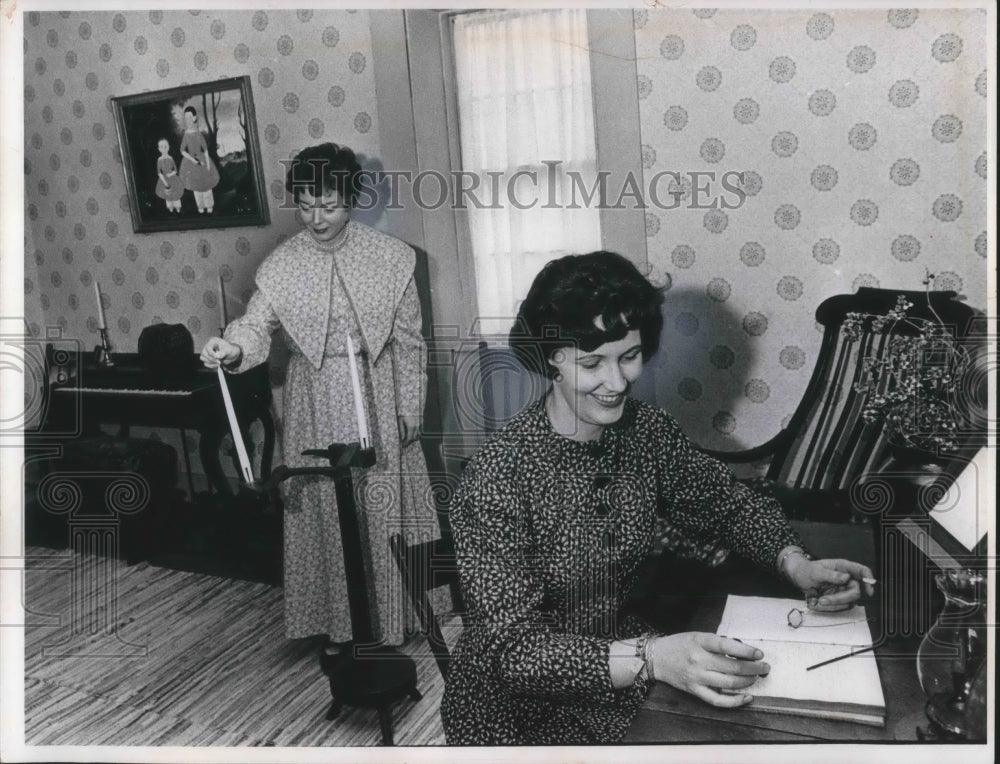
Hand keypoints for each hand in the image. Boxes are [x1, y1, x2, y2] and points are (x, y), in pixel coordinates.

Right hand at [200, 337, 240, 368]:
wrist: (230, 354)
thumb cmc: (228, 349)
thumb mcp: (228, 349)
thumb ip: (223, 352)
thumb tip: (217, 356)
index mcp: (212, 341)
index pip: (208, 347)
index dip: (211, 353)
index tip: (216, 357)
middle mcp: (207, 346)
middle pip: (204, 353)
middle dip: (211, 359)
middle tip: (219, 362)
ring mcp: (206, 352)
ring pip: (202, 358)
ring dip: (210, 362)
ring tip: (219, 363)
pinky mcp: (206, 358)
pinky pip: (205, 363)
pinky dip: (211, 366)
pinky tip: (217, 365)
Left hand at [398, 415, 421, 445]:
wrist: (410, 404)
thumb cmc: (404, 412)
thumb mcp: (400, 421)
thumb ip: (402, 430)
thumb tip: (402, 438)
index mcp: (411, 426)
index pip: (409, 439)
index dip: (406, 443)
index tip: (402, 446)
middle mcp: (417, 426)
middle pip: (414, 438)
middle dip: (409, 441)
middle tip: (404, 442)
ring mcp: (420, 424)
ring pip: (418, 435)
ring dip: (413, 437)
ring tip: (407, 437)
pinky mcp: (421, 421)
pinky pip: (419, 430)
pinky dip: (416, 432)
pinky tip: (411, 431)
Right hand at [648, 632, 769, 707]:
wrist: (657, 658)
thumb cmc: (680, 645)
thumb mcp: (698, 636)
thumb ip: (718, 643)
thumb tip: (744, 652)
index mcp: (700, 642)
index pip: (727, 646)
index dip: (746, 651)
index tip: (759, 654)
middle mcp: (698, 660)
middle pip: (733, 667)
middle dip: (753, 668)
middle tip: (764, 667)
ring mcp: (697, 677)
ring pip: (729, 683)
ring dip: (748, 681)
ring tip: (755, 677)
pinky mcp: (695, 691)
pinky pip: (718, 700)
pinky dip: (735, 701)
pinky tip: (747, 697)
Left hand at [785, 556, 874, 610]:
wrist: (798, 577)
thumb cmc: (807, 570)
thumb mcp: (816, 571)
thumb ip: (831, 575)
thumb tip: (846, 577)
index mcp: (843, 567)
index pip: (862, 571)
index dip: (869, 579)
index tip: (869, 591)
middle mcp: (846, 579)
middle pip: (855, 592)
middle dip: (840, 599)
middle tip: (823, 600)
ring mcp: (843, 589)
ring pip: (848, 602)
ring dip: (833, 605)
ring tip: (817, 600)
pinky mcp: (839, 598)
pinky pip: (840, 607)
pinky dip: (830, 607)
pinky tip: (818, 603)